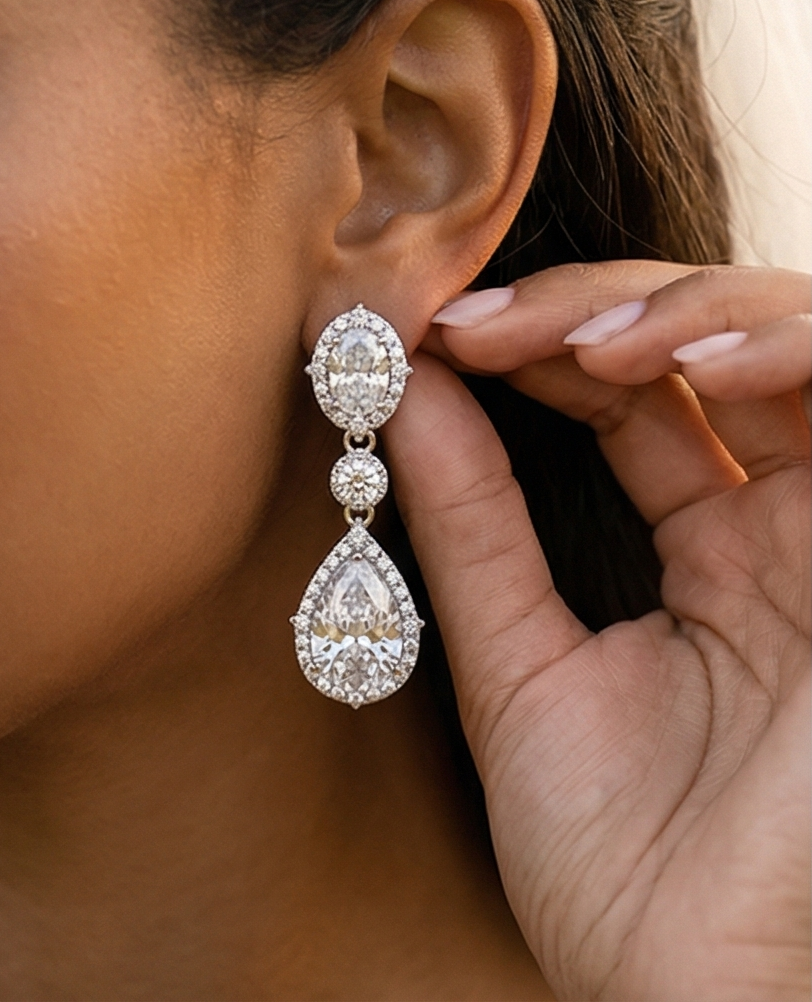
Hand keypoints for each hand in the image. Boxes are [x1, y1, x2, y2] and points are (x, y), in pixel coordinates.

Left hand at [385, 263, 810, 1000]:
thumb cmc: (620, 868)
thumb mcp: (517, 668)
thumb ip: (473, 529)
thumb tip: (404, 392)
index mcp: (711, 556)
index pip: (630, 394)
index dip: (539, 345)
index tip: (432, 336)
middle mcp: (787, 530)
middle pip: (706, 347)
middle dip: (593, 309)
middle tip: (478, 325)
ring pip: (794, 344)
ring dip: (689, 313)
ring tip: (581, 344)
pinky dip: (783, 352)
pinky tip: (683, 367)